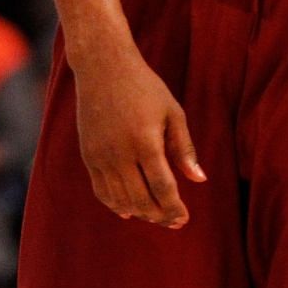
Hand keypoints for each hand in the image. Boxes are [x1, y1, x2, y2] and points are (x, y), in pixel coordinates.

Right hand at [73, 43, 204, 226]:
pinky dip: (115, 205)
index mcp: (145, 141)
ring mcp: (100, 155)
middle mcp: (120, 152)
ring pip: (120, 200)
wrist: (102, 66)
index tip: (184, 218)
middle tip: (174, 221)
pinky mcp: (88, 154)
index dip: (174, 209)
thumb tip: (200, 180)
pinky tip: (129, 210)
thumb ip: (184, 148)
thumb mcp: (172, 112)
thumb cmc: (143, 86)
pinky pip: (101, 191)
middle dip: (160, 216)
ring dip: (140, 213)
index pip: (162, 189)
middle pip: (141, 200)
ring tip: (155, 214)